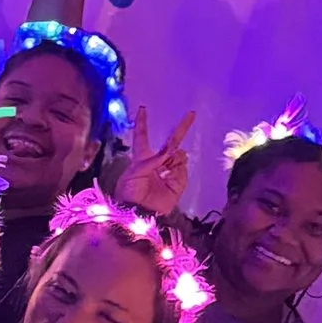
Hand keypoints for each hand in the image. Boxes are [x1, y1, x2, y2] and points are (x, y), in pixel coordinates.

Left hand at [109, 103, 193, 221]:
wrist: (138, 214)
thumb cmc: (129, 193)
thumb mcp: (134, 172)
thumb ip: (152, 160)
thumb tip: (171, 152)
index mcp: (141, 159)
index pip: (142, 137)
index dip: (142, 123)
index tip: (142, 108)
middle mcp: (156, 163)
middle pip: (171, 143)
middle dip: (181, 129)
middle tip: (191, 114)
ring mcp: (168, 172)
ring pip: (178, 155)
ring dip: (173, 158)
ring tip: (164, 170)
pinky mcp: (177, 183)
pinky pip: (182, 169)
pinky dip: (178, 169)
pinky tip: (169, 176)